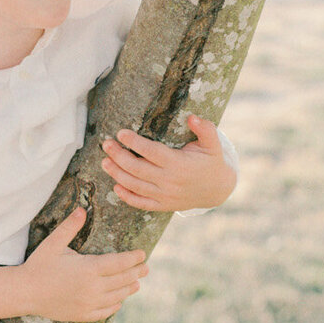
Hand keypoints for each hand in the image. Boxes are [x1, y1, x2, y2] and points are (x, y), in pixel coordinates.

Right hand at [19, 207, 147, 322]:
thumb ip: (70, 227)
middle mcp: (92, 288)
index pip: (119, 263)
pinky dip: (115, 306)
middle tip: (146, 268)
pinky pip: (105, 312)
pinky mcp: (82, 315)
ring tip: (137, 283)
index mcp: (88, 268)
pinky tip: (118, 301)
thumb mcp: (54, 243)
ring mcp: (89, 303)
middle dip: (136, 272)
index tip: (142, 254)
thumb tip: (82, 209)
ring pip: (117, 296)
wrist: (24, 293)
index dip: (133, 258)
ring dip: (129, 289)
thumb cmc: (39, 265)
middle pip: (123, 280)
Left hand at [100, 115, 236, 211]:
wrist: (218, 189)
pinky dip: (127, 197)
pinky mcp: (163, 205)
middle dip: (119, 156)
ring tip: (105, 162)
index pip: (152, 152)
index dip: (135, 142)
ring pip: (135, 186)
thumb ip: (205, 129)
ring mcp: (165, 196)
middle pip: (138, 168)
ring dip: (117, 174)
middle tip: (106, 144)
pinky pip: (141, 203)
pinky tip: (116, 186)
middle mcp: (170, 181)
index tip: (121, 133)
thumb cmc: (212, 162)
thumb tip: (192, 117)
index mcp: (179, 164)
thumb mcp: (213, 144)